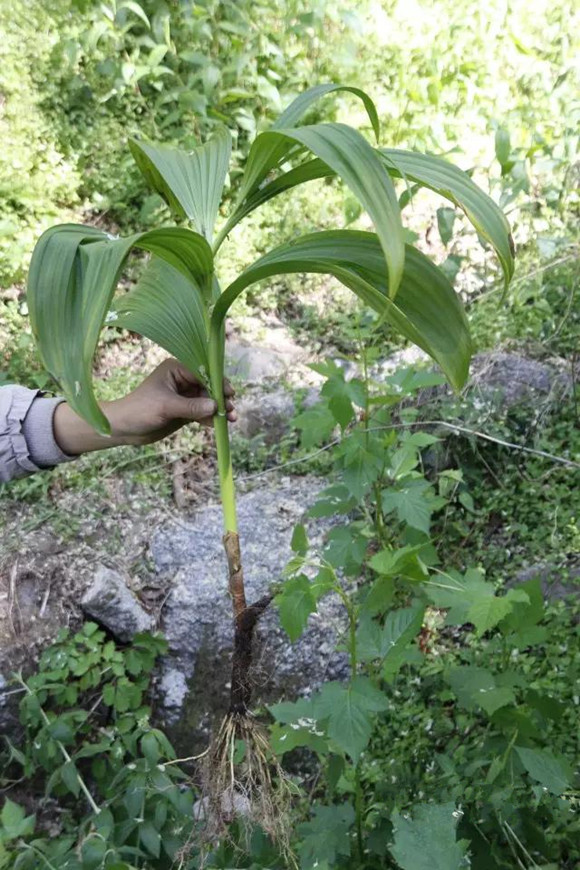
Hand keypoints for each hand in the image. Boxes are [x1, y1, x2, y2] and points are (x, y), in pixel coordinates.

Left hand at [53, 359, 235, 455]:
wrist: (124, 428)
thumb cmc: (139, 410)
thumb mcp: (166, 407)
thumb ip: (191, 406)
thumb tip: (215, 406)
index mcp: (176, 369)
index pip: (202, 372)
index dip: (217, 383)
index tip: (229, 394)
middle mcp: (182, 380)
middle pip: (208, 387)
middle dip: (220, 399)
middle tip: (231, 411)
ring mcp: (184, 396)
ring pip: (207, 400)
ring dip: (218, 410)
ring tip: (230, 420)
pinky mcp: (184, 411)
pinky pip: (202, 412)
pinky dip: (210, 418)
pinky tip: (218, 425)